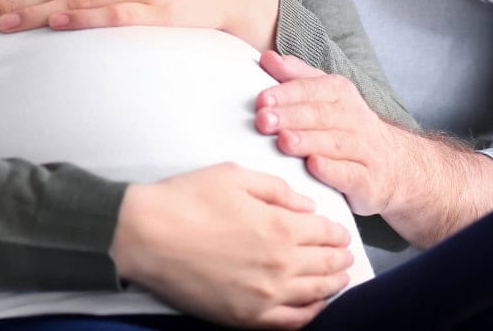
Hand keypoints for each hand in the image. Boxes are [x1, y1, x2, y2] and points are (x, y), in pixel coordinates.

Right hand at [111, 162, 352, 328]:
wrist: (146, 235)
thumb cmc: (188, 199)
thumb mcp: (236, 176)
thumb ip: (279, 190)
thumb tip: (307, 206)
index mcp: (280, 226)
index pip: (326, 232)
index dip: (337, 232)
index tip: (341, 233)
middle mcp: (280, 263)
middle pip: (327, 264)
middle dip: (340, 258)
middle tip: (346, 255)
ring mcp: (265, 294)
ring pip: (316, 294)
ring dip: (334, 285)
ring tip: (340, 279)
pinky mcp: (246, 317)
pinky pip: (291, 322)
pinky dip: (310, 314)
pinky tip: (315, 307)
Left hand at [259, 52, 492, 246]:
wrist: (397, 167)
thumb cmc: (348, 129)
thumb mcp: (326, 97)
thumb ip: (297, 77)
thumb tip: (267, 57)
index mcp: (341, 94)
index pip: (313, 88)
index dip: (287, 93)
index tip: (261, 99)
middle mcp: (355, 118)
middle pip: (320, 115)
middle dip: (290, 116)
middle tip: (262, 120)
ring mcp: (365, 150)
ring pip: (334, 143)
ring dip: (308, 141)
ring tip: (283, 141)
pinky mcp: (368, 181)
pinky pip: (350, 174)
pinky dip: (332, 170)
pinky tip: (314, 166)